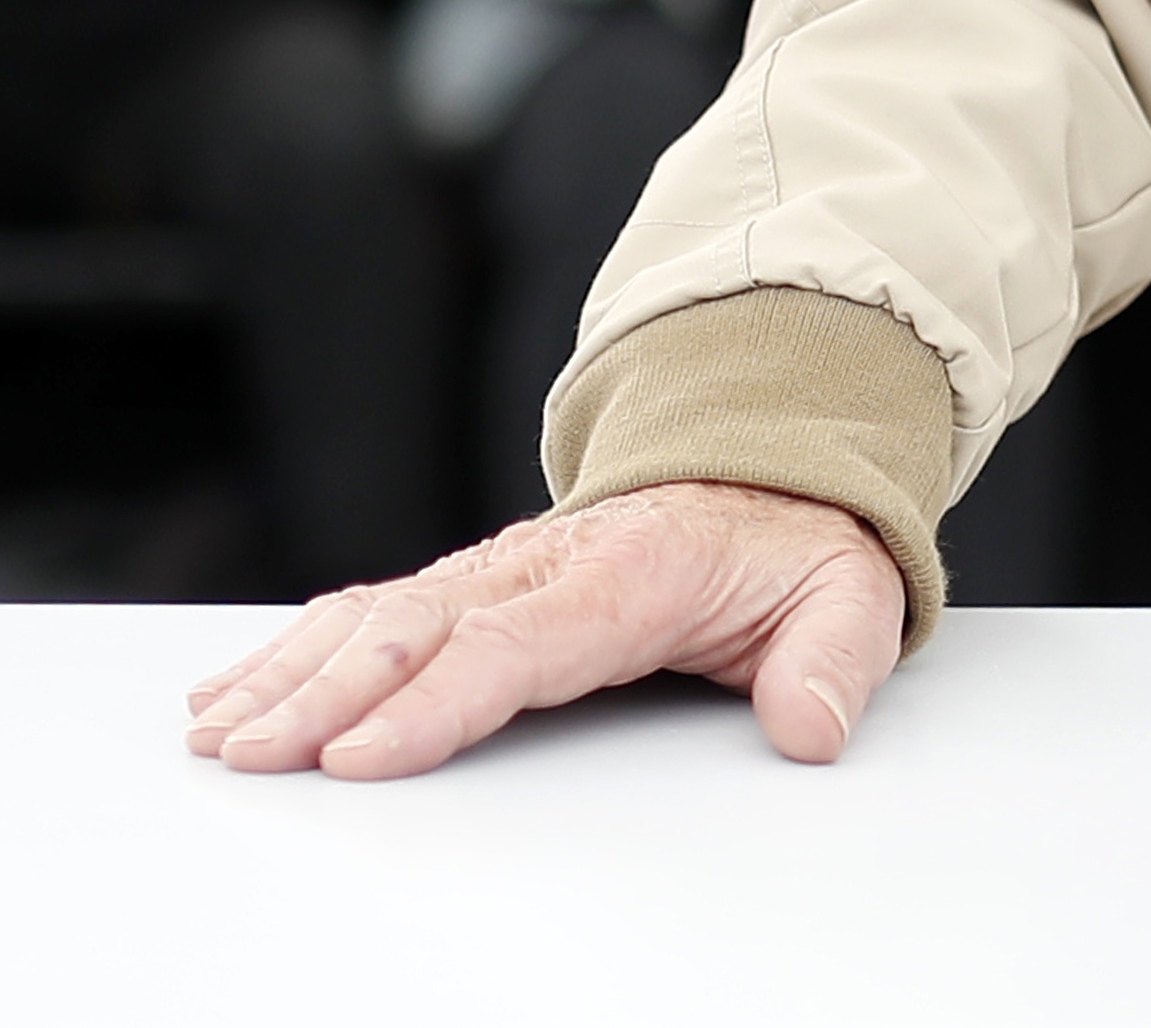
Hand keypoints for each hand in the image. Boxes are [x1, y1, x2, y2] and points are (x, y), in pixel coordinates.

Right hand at [189, 481, 906, 780]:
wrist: (771, 475)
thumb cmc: (796, 547)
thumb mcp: (849, 592)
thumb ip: (836, 659)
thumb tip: (813, 726)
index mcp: (634, 573)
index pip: (519, 644)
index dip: (436, 700)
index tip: (362, 754)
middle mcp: (548, 563)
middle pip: (420, 631)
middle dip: (327, 695)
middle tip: (255, 756)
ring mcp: (499, 569)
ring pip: (377, 617)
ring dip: (292, 673)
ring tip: (219, 731)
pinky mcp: (471, 582)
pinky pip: (370, 609)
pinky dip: (295, 647)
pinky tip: (233, 688)